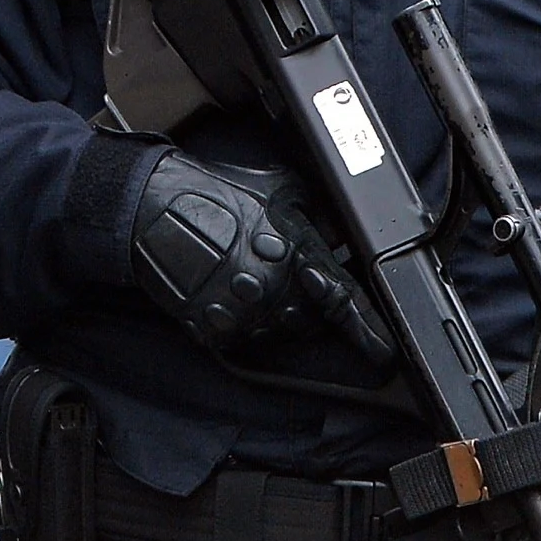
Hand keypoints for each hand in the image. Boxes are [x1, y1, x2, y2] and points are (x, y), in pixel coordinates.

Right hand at [131, 151, 392, 363]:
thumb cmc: (215, 194)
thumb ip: (315, 215)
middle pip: (309, 320)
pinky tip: (226, 291)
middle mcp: (273, 290)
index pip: (343, 302)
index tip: (386, 351)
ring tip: (248, 278)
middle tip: (281, 277)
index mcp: (295, 254)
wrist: (155, 208)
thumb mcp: (280, 189)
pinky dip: (240, 321)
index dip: (369, 331)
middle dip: (305, 304)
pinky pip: (242, 337)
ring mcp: (241, 312)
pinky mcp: (213, 328)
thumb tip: (336, 234)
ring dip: (273, 313)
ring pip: (277, 331)